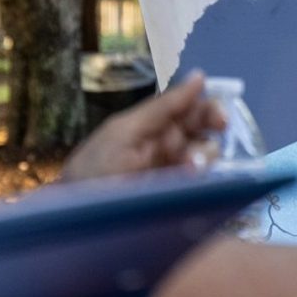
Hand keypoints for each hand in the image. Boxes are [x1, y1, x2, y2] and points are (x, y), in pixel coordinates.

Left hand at [60, 74, 225, 182]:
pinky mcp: (175, 198)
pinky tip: (191, 180)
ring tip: (191, 166)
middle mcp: (164, 147)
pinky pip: (199, 184)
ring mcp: (171, 174)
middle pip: (200, 130)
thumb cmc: (95, 170)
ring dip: (203, 156)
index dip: (207, 108)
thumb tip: (199, 76)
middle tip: (216, 134)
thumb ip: (163, 106)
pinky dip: (199, 181)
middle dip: (211, 130)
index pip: (188, 108)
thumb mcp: (125, 131)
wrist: (76, 219)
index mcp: (150, 126)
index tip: (220, 118)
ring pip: (203, 156)